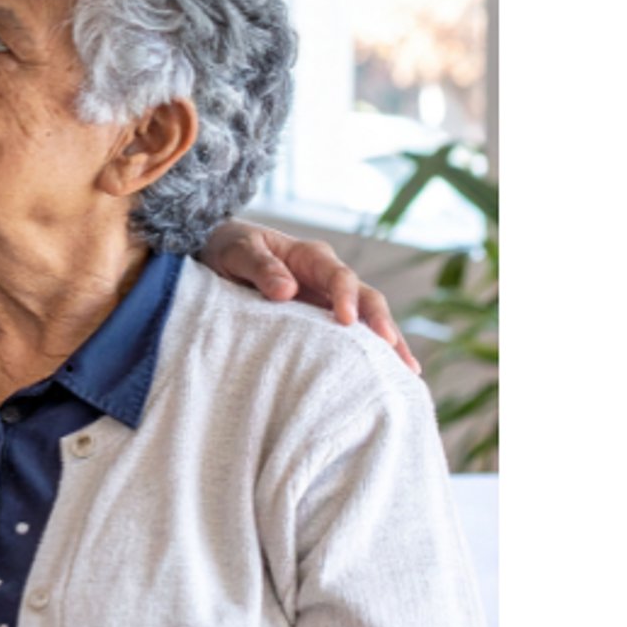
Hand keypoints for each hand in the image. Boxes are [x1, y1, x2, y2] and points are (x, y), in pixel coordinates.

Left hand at [199, 220, 417, 374]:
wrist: (219, 255)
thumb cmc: (230, 248)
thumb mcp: (237, 251)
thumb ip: (259, 266)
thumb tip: (287, 290)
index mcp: (311, 257)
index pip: (339, 276)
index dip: (346, 297)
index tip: (346, 321)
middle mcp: (327, 279)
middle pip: (366, 298)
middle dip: (381, 322)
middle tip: (392, 349)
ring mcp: (328, 302)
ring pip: (367, 321)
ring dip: (388, 344)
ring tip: (406, 372)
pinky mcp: (322, 323)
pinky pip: (351, 337)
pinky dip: (370, 354)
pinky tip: (387, 377)